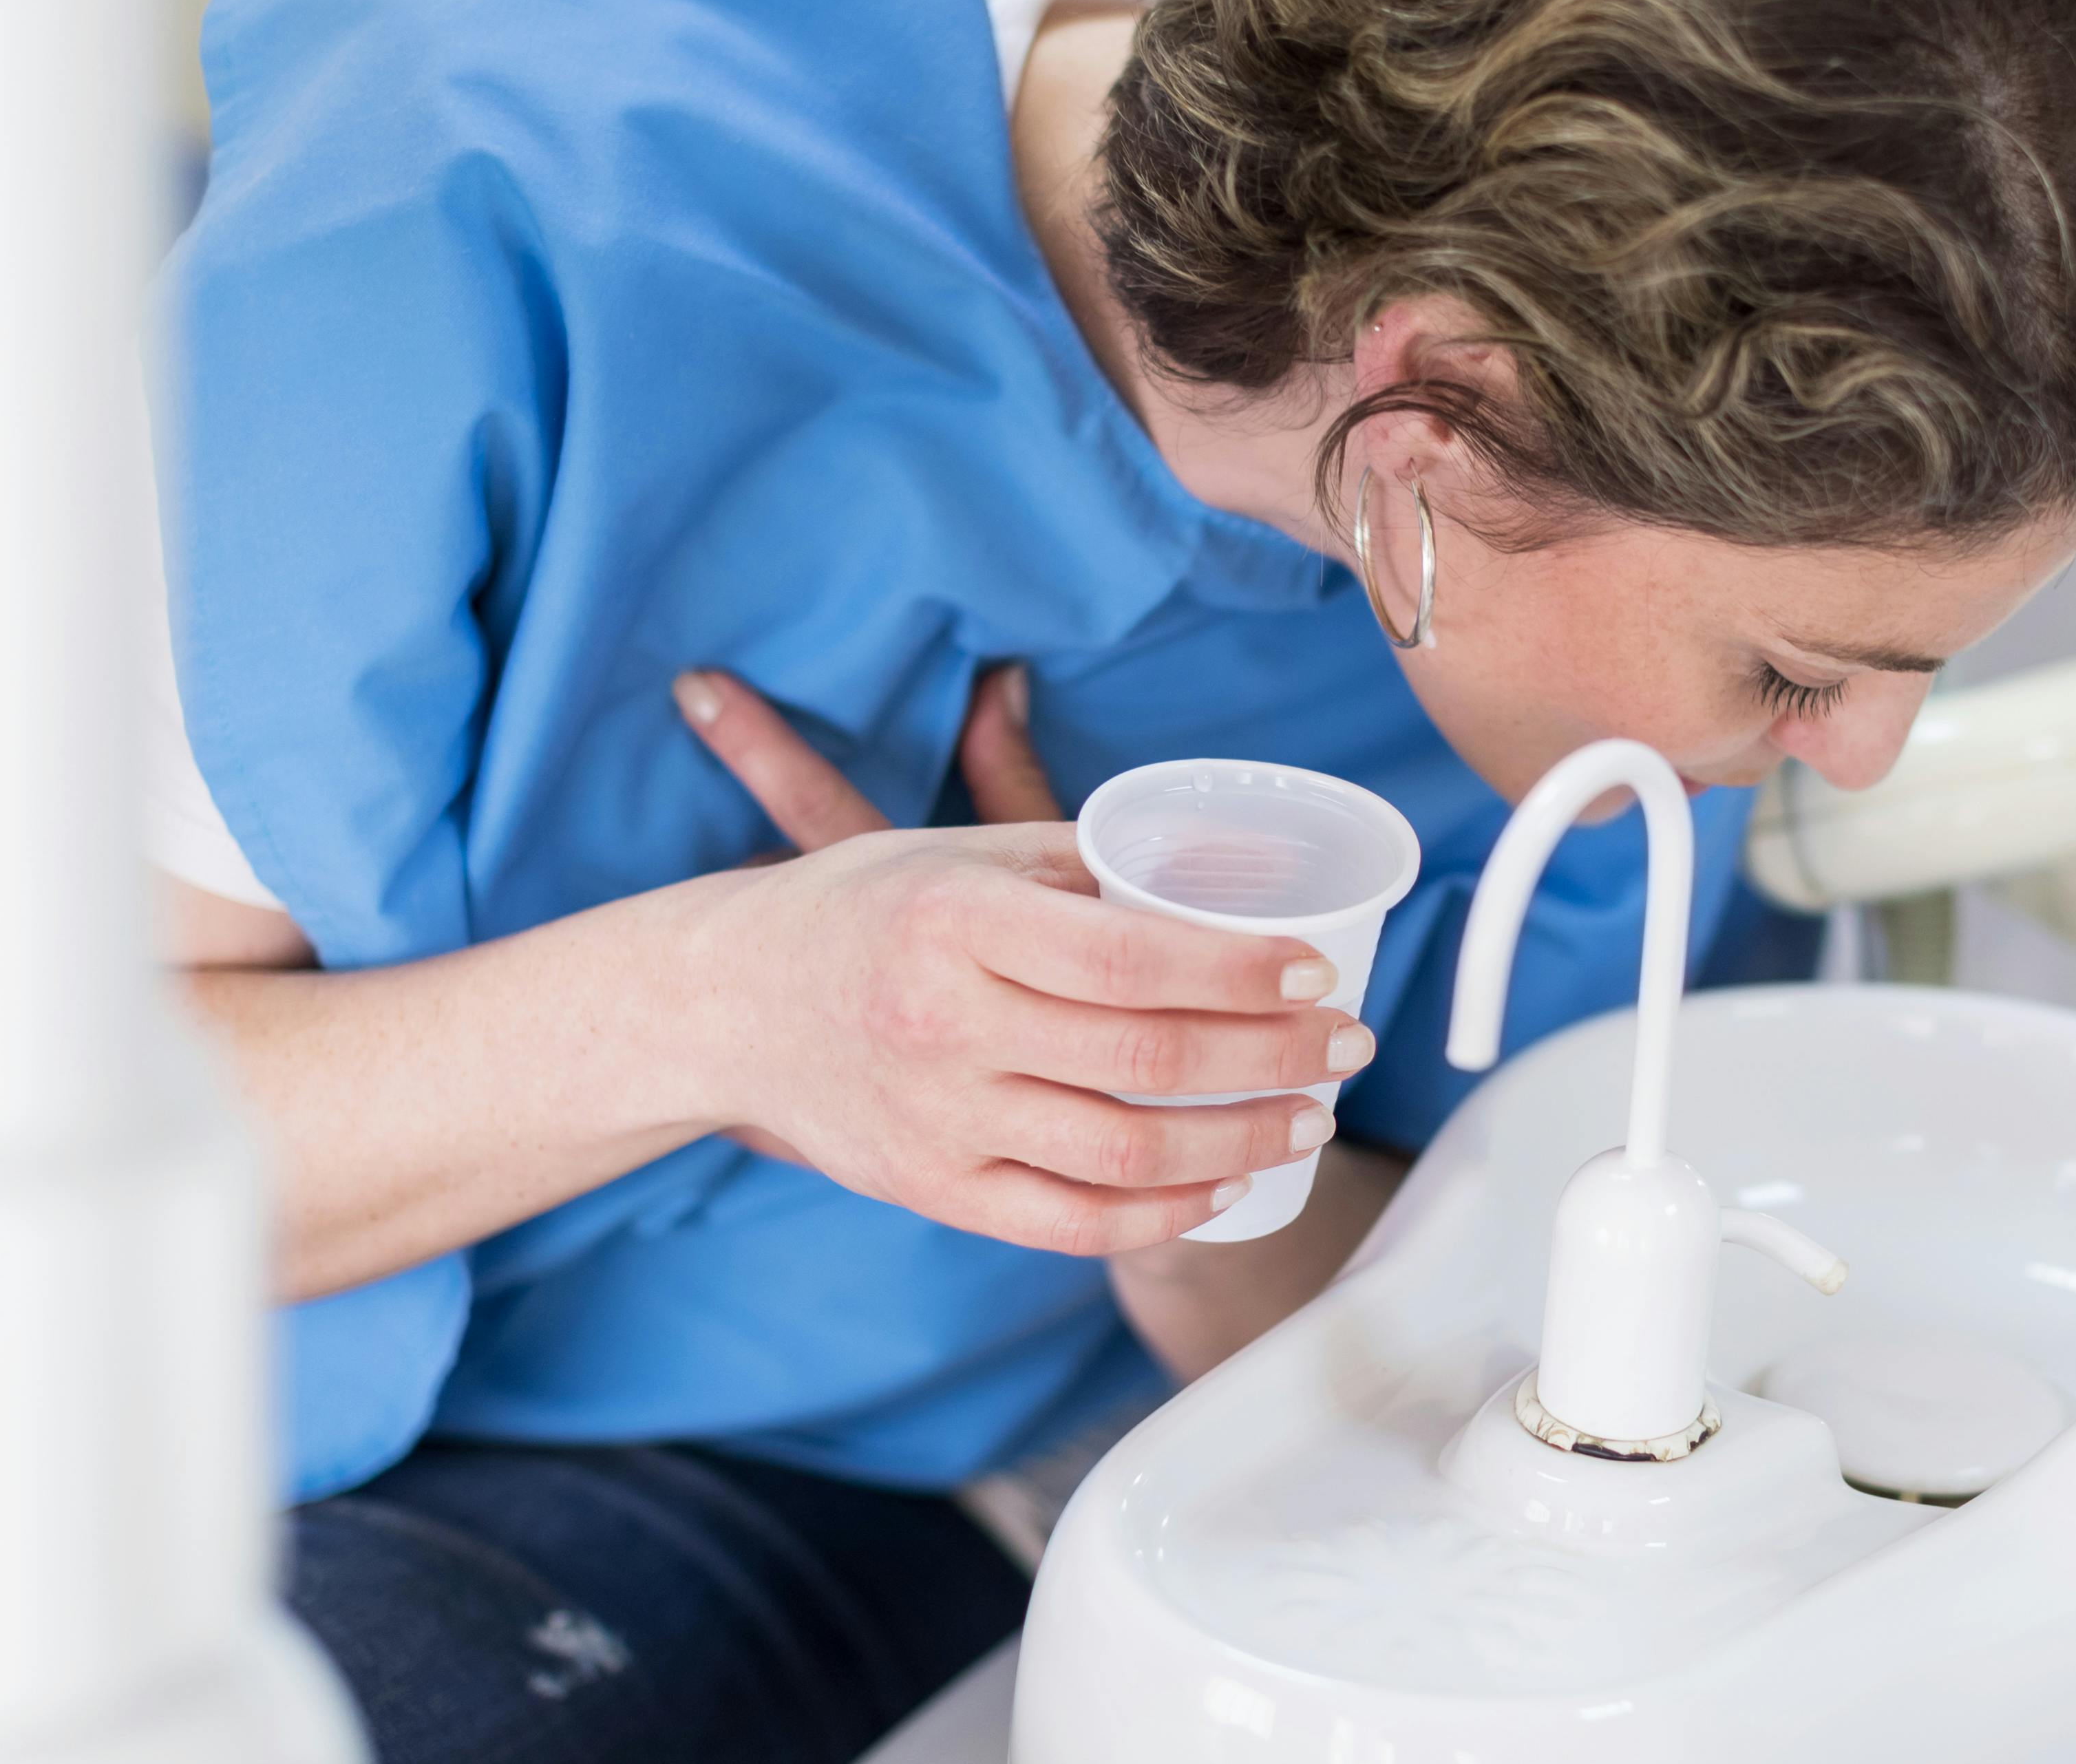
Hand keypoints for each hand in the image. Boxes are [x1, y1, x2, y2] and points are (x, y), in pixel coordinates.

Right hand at [669, 664, 1369, 1252]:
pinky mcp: (929, 1189)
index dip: (1244, 971)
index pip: (1134, 958)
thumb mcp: (960, 851)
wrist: (725, 1003)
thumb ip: (1085, 861)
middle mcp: (942, 1023)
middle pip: (1148, 1060)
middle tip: (1350, 1045)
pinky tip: (1223, 1186)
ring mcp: (935, 1118)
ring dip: (1241, 1141)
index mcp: (954, 919)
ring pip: (1124, 1155)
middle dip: (1275, 1058)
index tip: (1320, 970)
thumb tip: (1229, 859)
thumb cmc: (863, 907)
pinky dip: (1163, 1215)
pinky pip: (1069, 1223)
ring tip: (1308, 1115)